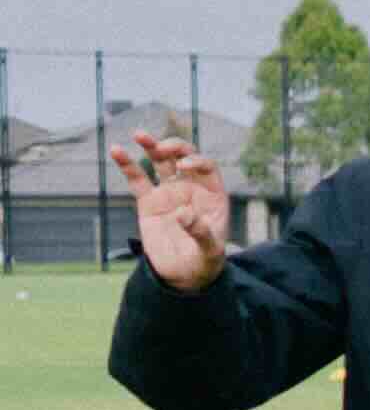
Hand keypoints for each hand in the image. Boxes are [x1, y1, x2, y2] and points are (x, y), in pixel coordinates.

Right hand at [113, 133, 228, 290]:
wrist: (183, 275)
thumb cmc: (204, 262)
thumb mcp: (209, 251)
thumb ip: (200, 232)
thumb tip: (183, 213)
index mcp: (213, 195)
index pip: (207, 167)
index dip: (197, 161)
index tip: (184, 166)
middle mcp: (191, 188)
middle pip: (185, 157)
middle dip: (175, 147)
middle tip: (162, 147)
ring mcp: (169, 192)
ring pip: (160, 163)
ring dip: (151, 146)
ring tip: (139, 134)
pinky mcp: (148, 202)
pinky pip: (137, 179)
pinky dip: (127, 164)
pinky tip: (116, 150)